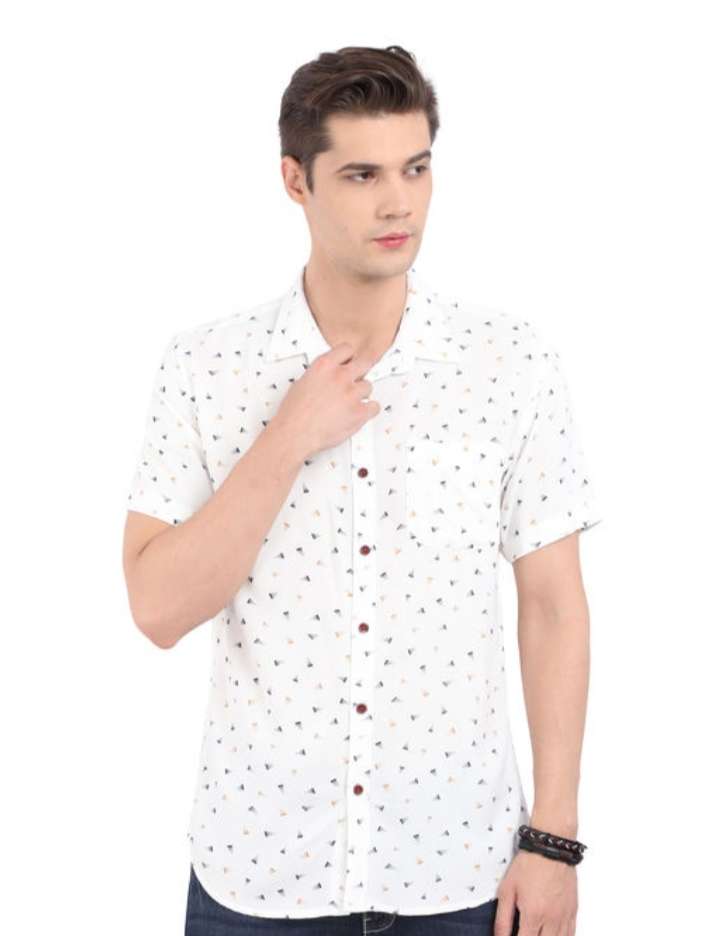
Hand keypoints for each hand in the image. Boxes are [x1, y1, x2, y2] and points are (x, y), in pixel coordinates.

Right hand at [272, 342, 380, 458]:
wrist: (295, 433)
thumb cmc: (294, 414)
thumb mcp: (302, 383)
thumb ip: (320, 375)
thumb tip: (326, 377)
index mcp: (324, 366)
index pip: (347, 349)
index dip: (349, 357)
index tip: (349, 362)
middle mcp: (340, 376)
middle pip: (364, 362)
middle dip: (362, 370)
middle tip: (359, 377)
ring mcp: (352, 394)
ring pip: (368, 386)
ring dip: (361, 393)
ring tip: (350, 402)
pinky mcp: (359, 412)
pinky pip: (374, 406)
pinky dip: (369, 410)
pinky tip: (360, 412)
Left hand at [494, 849, 577, 935]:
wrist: (550, 847)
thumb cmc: (529, 865)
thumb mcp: (507, 890)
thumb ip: (503, 919)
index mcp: (533, 915)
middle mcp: (551, 920)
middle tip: (524, 932)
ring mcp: (564, 917)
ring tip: (536, 931)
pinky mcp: (573, 911)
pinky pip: (571, 934)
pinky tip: (551, 934)